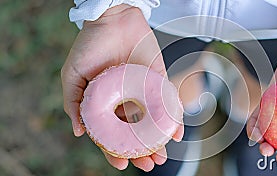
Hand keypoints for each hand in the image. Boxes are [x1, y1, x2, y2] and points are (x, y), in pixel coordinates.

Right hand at [61, 5, 183, 170]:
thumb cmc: (90, 45)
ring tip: (161, 159)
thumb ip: (73, 103)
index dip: (114, 150)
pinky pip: (168, 103)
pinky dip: (173, 119)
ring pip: (152, 123)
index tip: (120, 164)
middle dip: (141, 152)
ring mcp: (143, 93)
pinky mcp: (159, 81)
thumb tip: (78, 132)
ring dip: (158, 142)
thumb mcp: (73, 75)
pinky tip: (176, 134)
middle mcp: (125, 101)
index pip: (110, 134)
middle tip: (148, 165)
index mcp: (105, 104)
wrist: (114, 18)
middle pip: (134, 133)